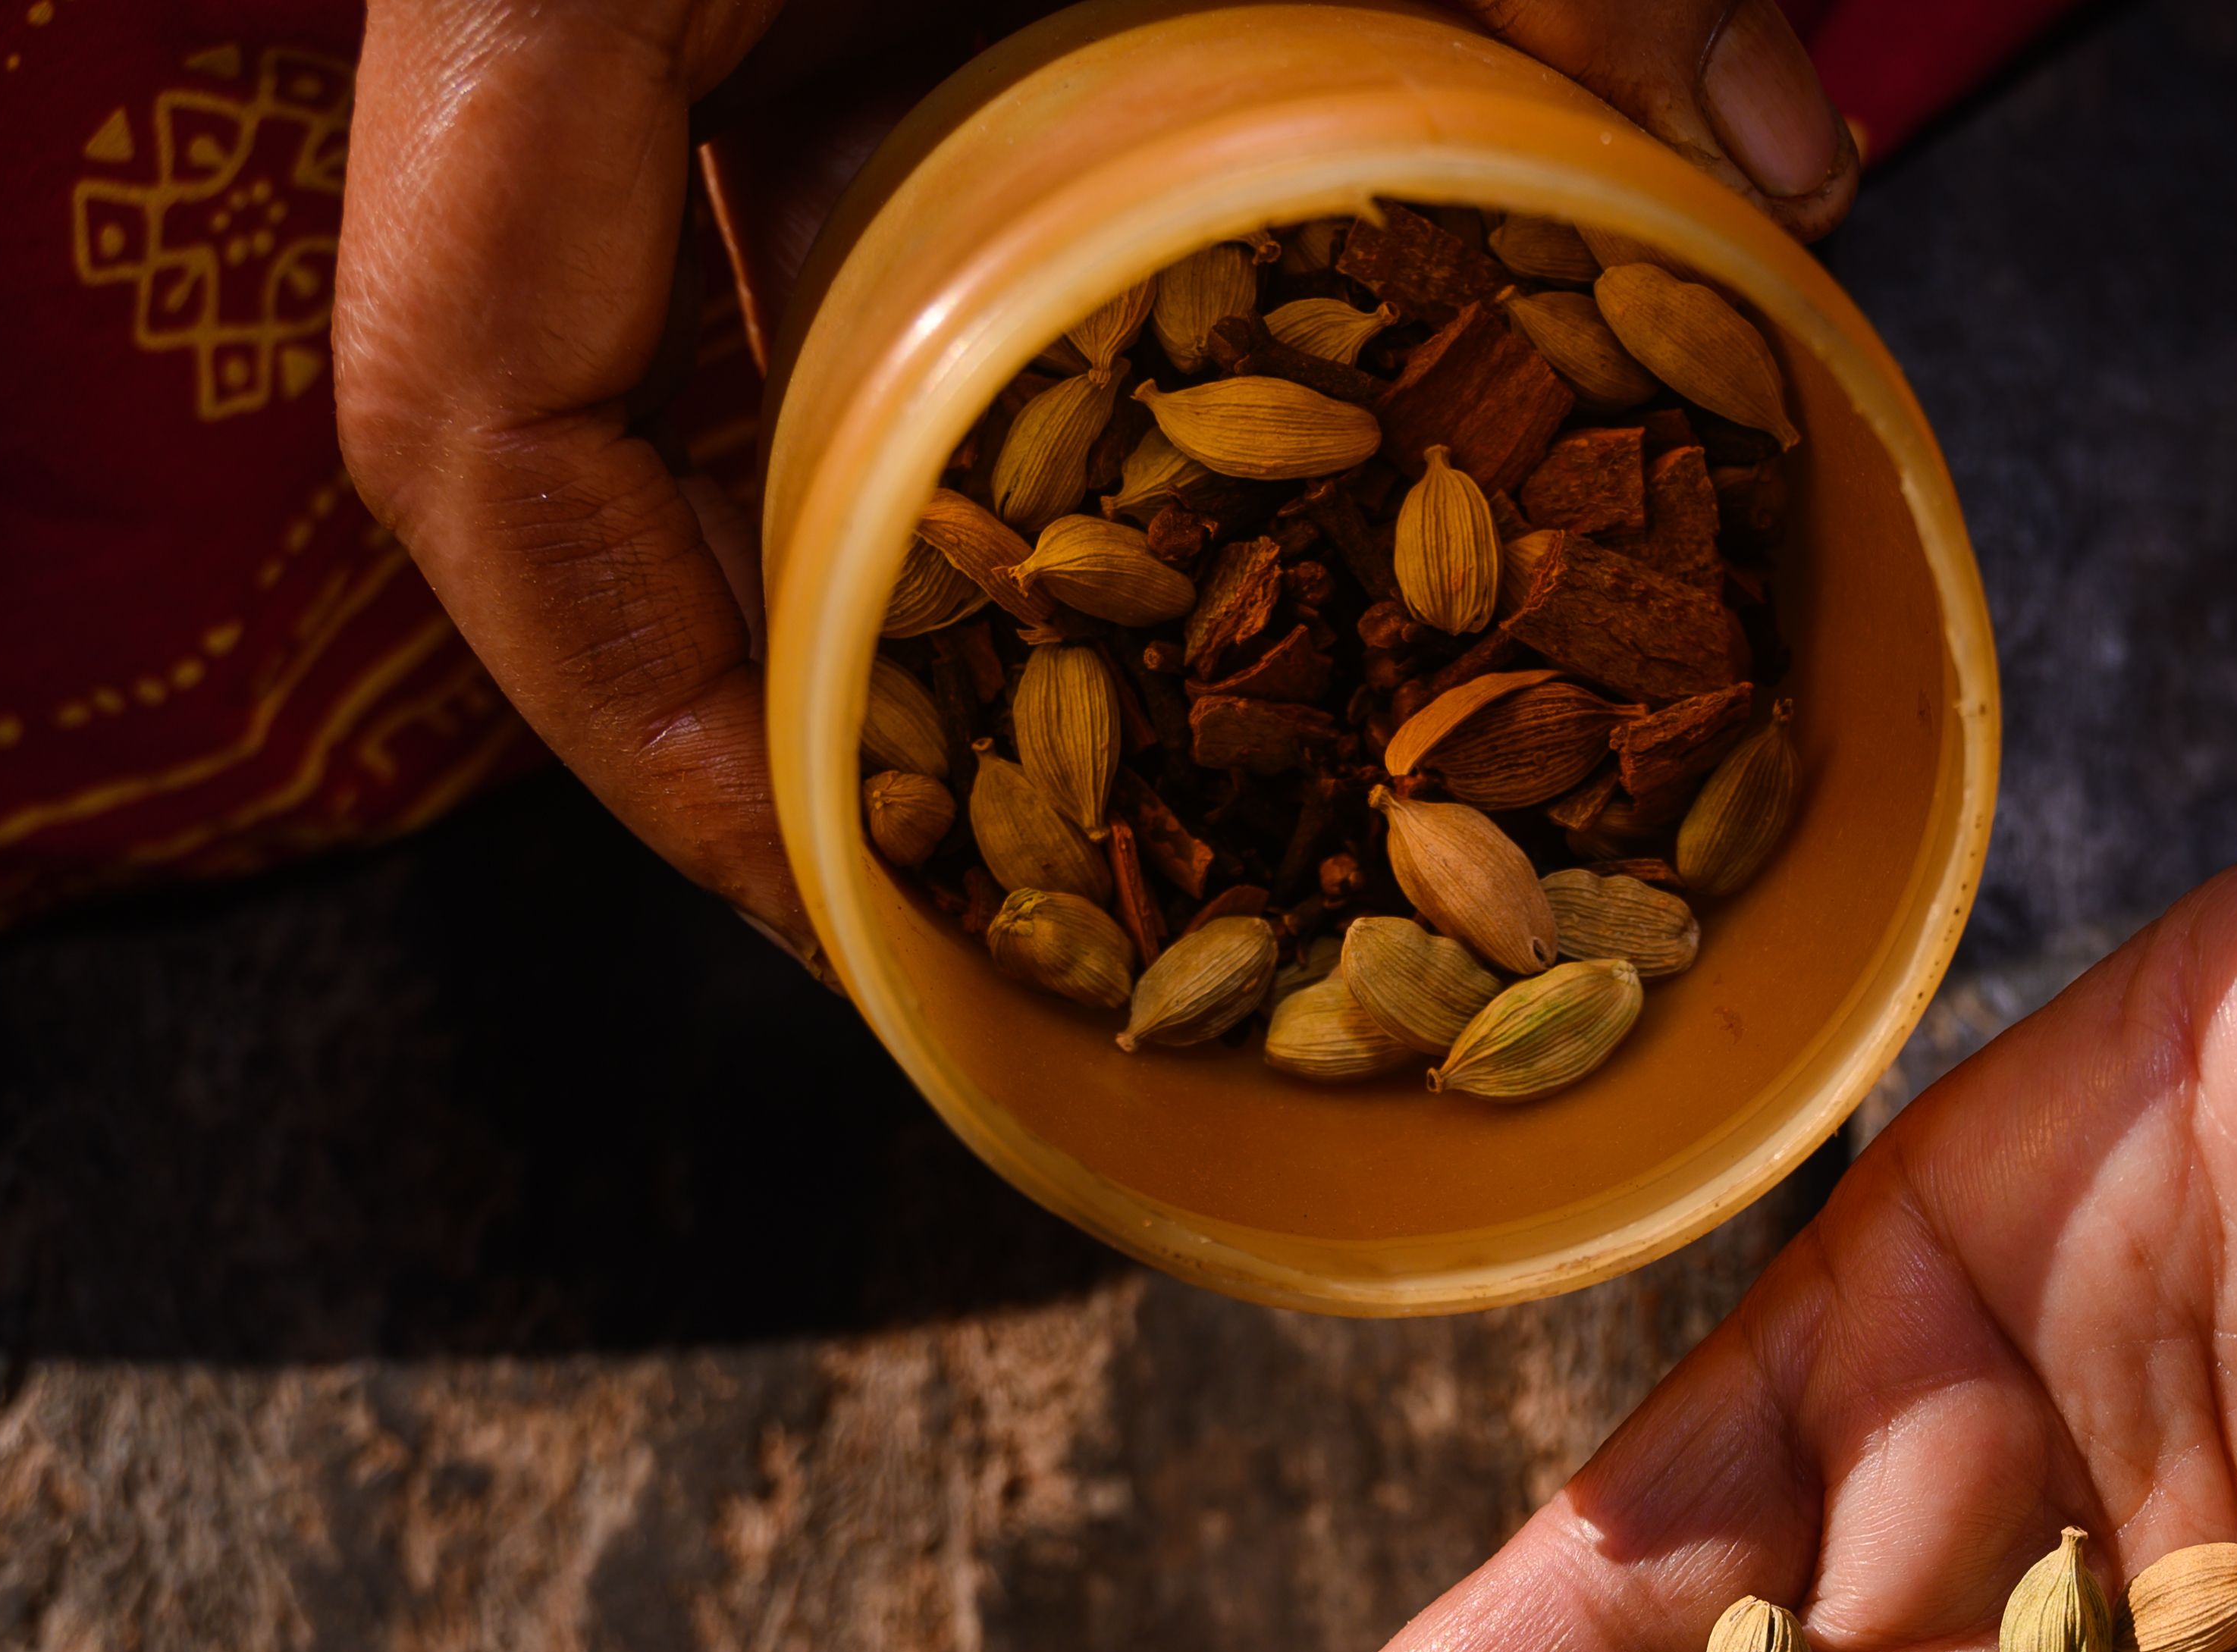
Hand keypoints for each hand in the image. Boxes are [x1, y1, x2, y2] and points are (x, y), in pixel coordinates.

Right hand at [332, 0, 1857, 935]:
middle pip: (555, 408)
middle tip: (988, 881)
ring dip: (891, 521)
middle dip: (766, 670)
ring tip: (1094, 724)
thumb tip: (1773, 198)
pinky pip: (800, 175)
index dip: (622, 704)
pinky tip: (1148, 440)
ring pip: (689, 307)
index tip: (827, 891)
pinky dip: (970, 327)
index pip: (463, 404)